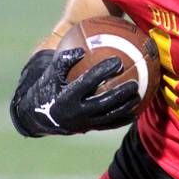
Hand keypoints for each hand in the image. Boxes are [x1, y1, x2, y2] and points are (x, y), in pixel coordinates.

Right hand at [10, 48, 140, 135]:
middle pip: (102, 103)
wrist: (39, 115)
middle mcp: (76, 112)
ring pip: (108, 116)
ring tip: (139, 95)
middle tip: (134, 83)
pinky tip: (135, 113)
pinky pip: (108, 126)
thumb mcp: (50, 73)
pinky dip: (122, 120)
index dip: (102, 71)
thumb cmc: (48, 87)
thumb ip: (64, 61)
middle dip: (120, 93)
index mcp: (66, 97)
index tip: (118, 61)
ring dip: (125, 107)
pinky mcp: (88, 129)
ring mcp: (83, 123)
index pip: (87, 82)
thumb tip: (81, 50)